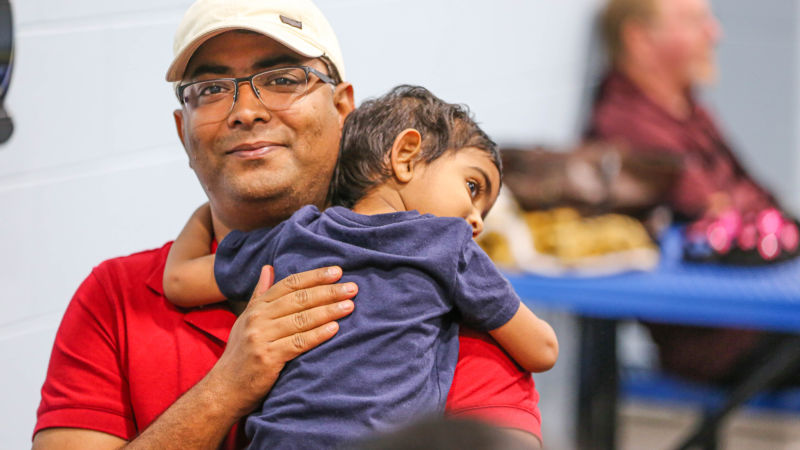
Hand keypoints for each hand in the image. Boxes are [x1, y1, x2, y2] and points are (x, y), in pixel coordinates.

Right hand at [207, 265, 356, 417]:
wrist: (224, 388)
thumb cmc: (241, 352)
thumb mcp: (246, 319)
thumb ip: (260, 294)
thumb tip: (268, 267)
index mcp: (257, 307)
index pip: (290, 284)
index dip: (315, 276)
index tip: (337, 272)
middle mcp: (258, 318)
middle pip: (299, 299)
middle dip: (328, 292)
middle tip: (351, 288)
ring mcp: (261, 337)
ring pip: (301, 319)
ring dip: (328, 311)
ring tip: (349, 306)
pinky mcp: (267, 358)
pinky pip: (298, 343)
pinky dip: (318, 335)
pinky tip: (335, 328)